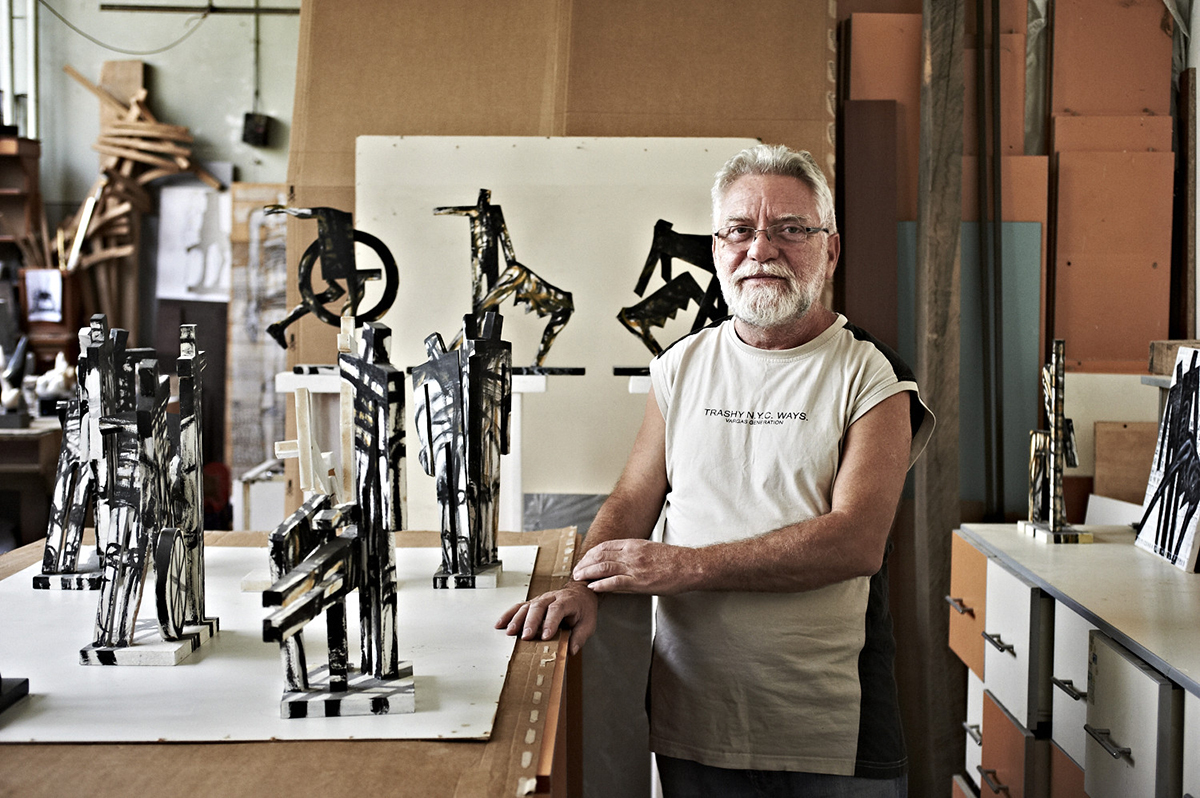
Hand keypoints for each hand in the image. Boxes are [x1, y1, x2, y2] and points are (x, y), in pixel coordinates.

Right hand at [495, 581, 598, 654]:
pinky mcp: (533, 603)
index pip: (557, 609)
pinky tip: (500, 624)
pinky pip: (519, 607)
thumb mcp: (589, 623)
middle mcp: (552, 597)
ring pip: (527, 606)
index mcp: (567, 601)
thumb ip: (580, 637)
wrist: (581, 593)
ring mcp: (541, 599)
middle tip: (526, 636)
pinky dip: (509, 615)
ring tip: (510, 632)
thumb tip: (570, 650)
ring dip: (517, 619)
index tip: (546, 636)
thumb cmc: (584, 609)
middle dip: (531, 622)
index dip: (551, 622)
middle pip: (539, 606)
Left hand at [572, 539, 697, 594]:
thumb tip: (619, 561)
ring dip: (588, 572)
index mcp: (634, 544)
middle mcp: (631, 553)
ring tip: (579, 578)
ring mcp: (635, 567)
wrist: (689, 566)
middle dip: (585, 563)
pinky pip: (615, 582)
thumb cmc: (673, 560)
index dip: (591, 553)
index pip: (605, 546)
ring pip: (604, 567)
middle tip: (576, 571)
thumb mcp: (650, 550)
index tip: (584, 560)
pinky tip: (593, 587)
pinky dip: (601, 584)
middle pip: (600, 555)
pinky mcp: (640, 582)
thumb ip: (633, 554)